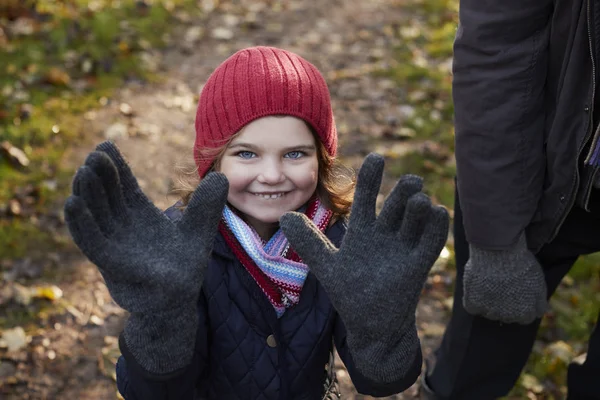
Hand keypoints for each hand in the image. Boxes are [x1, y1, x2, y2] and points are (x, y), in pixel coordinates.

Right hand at [64, 141, 227, 373]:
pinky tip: (73, 203)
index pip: (123, 185)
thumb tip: (222, 177)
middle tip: (95, 156)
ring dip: (87, 195)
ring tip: (83, 173)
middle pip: (107, 195)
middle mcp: (123, 226)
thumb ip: (207, 206)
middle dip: (100, 176)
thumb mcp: (198, 232)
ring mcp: (114, 243)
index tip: (105, 145)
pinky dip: (81, 224)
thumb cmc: (184, 266)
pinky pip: (91, 241)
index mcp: (140, 214)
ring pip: (95, 215)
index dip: (115, 166)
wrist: (176, 302)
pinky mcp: (110, 264)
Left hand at [280, 153, 448, 381]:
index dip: (371, 178)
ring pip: (415, 220)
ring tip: (419, 200)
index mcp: (364, 230)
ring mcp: (404, 248)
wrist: (370, 325)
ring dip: (419, 208)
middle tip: (410, 182)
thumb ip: (308, 243)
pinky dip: (435, 228)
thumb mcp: (326, 266)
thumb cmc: (349, 293)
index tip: (377, 157)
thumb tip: (284, 216)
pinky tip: (438, 213)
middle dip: (404, 192)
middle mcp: (386, 234)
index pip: (368, 198)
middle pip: (397, 205)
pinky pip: (430, 243)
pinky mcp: (418, 265)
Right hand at [463, 234, 547, 323]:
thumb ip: (539, 301)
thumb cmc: (520, 265)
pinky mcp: (473, 304)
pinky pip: (472, 308)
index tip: (518, 293)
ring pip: (489, 312)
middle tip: (503, 287)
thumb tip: (540, 312)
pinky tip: (478, 288)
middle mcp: (507, 317)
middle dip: (506, 305)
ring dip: (490, 303)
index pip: (525, 318)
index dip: (522, 305)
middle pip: (507, 316)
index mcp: (525, 314)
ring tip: (490, 284)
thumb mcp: (538, 283)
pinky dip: (474, 299)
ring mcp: (489, 311)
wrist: (498, 253)